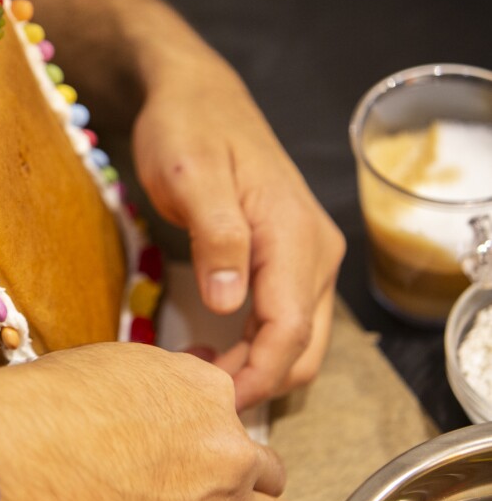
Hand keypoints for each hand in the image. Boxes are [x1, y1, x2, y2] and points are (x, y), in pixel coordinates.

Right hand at [0, 343, 295, 500]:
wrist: (32, 444)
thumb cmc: (57, 400)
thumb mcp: (120, 362)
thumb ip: (159, 383)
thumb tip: (154, 401)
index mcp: (206, 391)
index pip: (231, 414)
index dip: (208, 432)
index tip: (191, 445)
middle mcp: (224, 447)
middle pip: (269, 472)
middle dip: (246, 481)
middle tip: (219, 490)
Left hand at [132, 47, 344, 408]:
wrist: (197, 96)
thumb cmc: (187, 129)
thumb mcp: (190, 175)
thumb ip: (215, 237)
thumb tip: (229, 303)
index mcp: (295, 236)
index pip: (290, 330)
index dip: (256, 375)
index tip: (214, 404)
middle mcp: (313, 253)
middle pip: (302, 346)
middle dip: (256, 381)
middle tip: (193, 395)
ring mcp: (305, 257)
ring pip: (296, 338)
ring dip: (255, 367)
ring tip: (194, 375)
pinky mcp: (287, 258)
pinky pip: (283, 318)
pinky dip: (254, 346)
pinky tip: (210, 349)